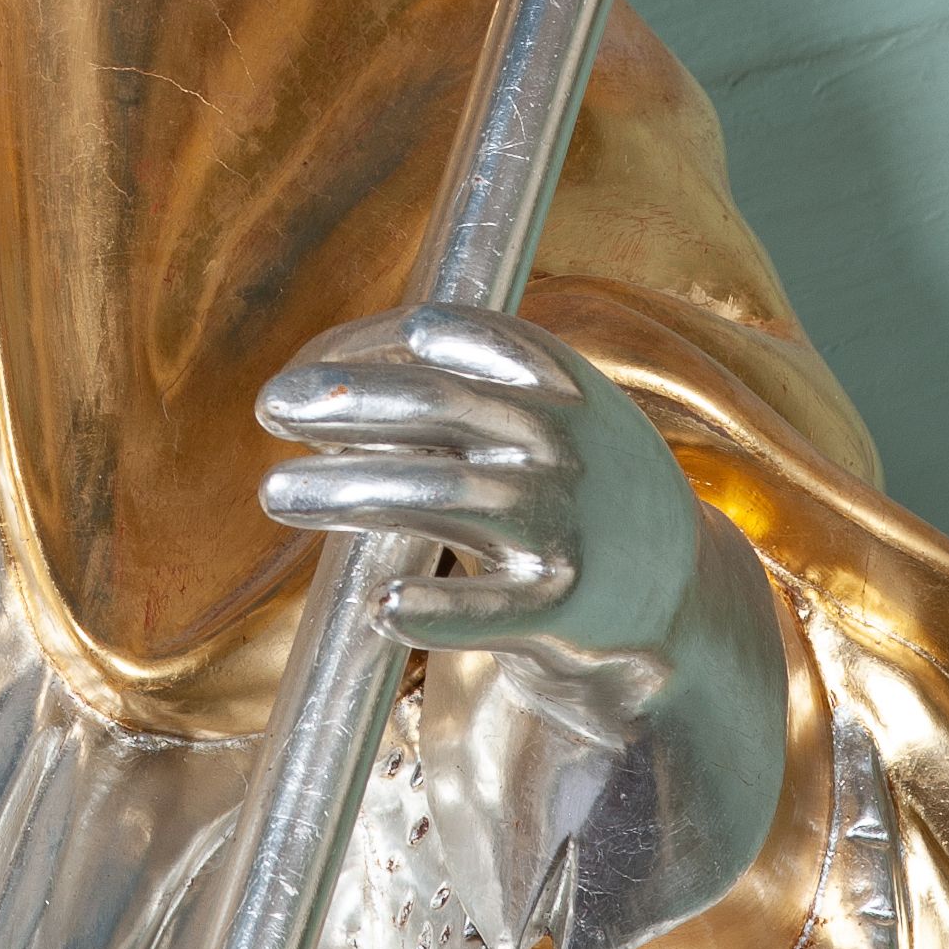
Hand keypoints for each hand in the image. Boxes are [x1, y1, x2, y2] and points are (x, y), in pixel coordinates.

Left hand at [257, 305, 790, 948]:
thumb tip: (320, 387)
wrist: (679, 606)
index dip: (387, 341)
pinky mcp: (567, 607)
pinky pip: (492, 610)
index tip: (315, 357)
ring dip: (349, 490)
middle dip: (349, 400)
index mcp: (565, 386)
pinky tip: (382, 608)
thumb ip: (452, 402)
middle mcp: (569, 446)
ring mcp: (568, 524)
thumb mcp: (544, 426)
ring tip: (275, 491)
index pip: (471, 338)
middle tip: (269, 405)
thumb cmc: (572, 496)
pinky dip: (437, 610)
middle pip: (443, 407)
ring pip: (445, 496)